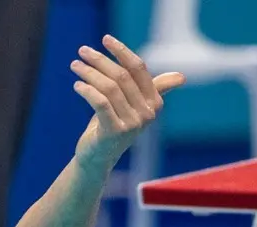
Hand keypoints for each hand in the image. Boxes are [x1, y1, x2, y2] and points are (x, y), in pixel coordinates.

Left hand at [71, 35, 184, 168]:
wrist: (97, 157)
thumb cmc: (112, 126)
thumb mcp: (132, 105)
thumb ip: (153, 89)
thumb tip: (181, 78)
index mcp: (155, 102)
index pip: (139, 69)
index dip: (122, 52)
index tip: (105, 39)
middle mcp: (147, 113)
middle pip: (122, 76)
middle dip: (100, 61)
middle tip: (82, 51)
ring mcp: (132, 123)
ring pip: (109, 88)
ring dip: (89, 73)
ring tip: (75, 66)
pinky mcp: (115, 131)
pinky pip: (100, 103)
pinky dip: (87, 91)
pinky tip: (77, 85)